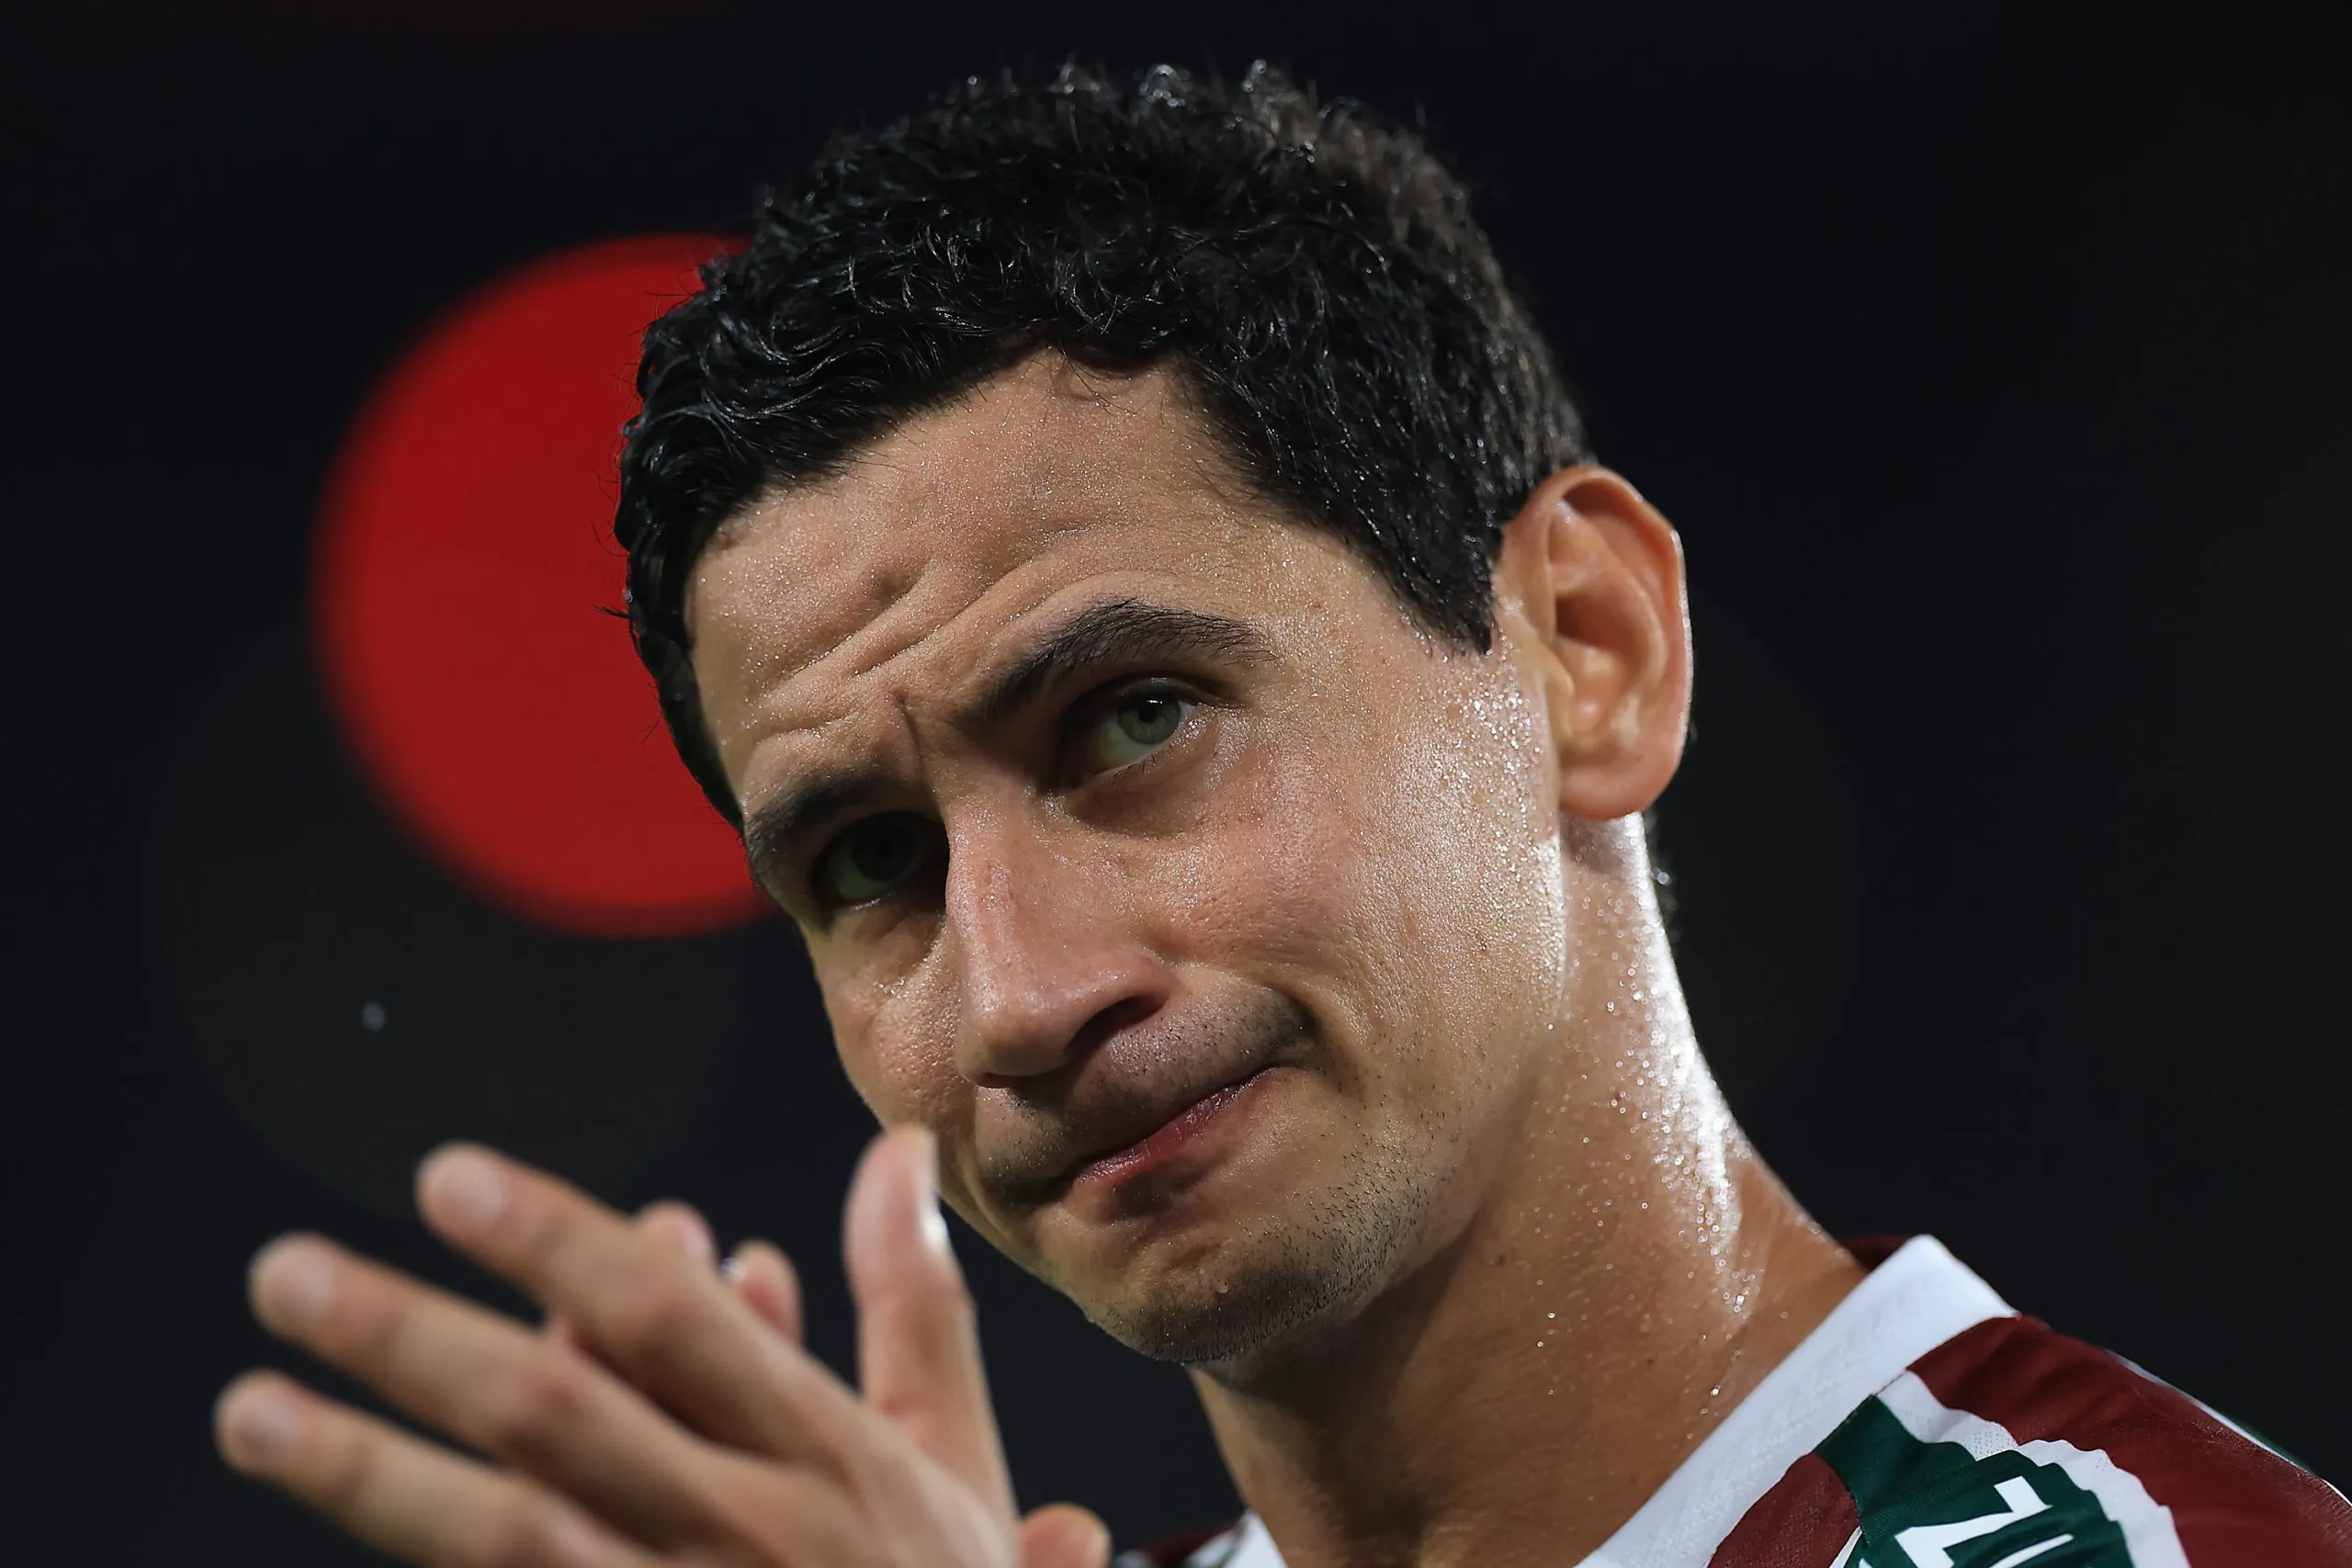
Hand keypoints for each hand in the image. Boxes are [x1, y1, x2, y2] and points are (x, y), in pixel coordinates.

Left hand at [215, 1129, 1110, 1567]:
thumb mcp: (950, 1453)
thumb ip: (912, 1302)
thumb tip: (891, 1151)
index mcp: (826, 1455)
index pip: (674, 1326)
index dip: (558, 1245)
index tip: (448, 1178)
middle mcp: (742, 1534)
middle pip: (556, 1420)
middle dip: (414, 1341)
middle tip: (290, 1276)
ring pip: (499, 1539)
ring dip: (363, 1472)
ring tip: (252, 1411)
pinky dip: (426, 1553)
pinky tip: (331, 1509)